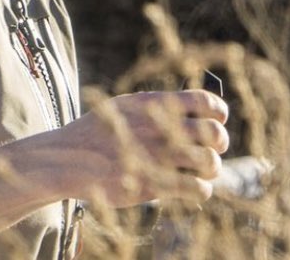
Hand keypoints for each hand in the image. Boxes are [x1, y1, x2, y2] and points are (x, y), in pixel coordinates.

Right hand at [61, 90, 229, 206]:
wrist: (69, 159)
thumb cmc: (97, 131)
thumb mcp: (125, 105)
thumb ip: (155, 106)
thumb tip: (188, 110)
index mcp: (155, 103)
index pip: (204, 100)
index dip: (218, 111)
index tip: (219, 119)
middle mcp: (162, 127)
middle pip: (213, 133)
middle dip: (220, 142)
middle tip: (215, 149)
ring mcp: (159, 156)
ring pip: (210, 162)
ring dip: (213, 168)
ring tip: (205, 171)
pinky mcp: (154, 185)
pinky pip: (196, 188)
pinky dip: (202, 190)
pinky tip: (196, 190)